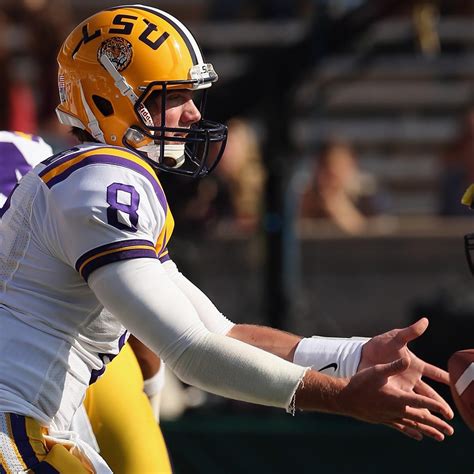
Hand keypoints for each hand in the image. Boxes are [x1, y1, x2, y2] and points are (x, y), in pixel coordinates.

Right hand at [338, 357, 453, 440]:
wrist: (344, 398)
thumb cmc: (360, 383)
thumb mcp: (378, 370)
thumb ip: (394, 366)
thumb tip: (408, 359)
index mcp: (397, 398)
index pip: (421, 403)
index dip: (436, 407)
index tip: (448, 413)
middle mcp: (396, 410)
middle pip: (420, 419)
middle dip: (436, 424)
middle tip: (450, 430)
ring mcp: (390, 417)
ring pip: (413, 425)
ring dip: (428, 431)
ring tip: (441, 437)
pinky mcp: (384, 420)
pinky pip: (401, 428)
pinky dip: (411, 432)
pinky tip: (418, 436)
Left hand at [356, 318, 453, 439]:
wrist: (361, 355)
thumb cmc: (379, 344)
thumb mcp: (395, 338)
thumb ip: (410, 332)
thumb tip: (425, 320)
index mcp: (415, 365)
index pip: (435, 373)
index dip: (447, 378)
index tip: (459, 385)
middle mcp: (411, 377)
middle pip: (429, 393)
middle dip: (441, 404)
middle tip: (451, 415)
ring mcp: (401, 386)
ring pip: (418, 402)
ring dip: (427, 413)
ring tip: (438, 426)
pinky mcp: (390, 392)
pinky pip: (403, 406)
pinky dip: (410, 415)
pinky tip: (417, 427)